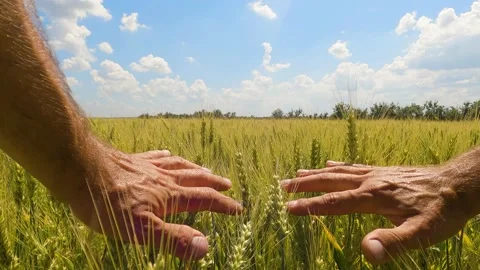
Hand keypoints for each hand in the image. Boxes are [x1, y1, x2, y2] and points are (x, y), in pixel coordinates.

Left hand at [68, 148, 241, 259]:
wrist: (82, 172)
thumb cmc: (110, 204)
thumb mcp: (143, 231)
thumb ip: (175, 239)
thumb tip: (205, 247)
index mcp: (170, 196)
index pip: (204, 200)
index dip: (223, 206)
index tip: (238, 209)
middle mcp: (163, 179)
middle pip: (196, 178)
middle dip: (213, 183)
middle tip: (227, 183)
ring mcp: (148, 167)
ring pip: (179, 166)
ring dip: (195, 168)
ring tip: (204, 169)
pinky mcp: (132, 161)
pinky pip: (154, 156)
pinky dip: (165, 156)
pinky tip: (166, 153)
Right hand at [281, 161, 478, 264]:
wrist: (458, 184)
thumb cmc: (440, 212)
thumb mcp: (421, 233)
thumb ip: (392, 242)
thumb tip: (365, 250)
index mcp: (373, 196)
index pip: (335, 203)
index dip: (311, 206)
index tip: (288, 209)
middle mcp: (370, 181)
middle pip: (331, 181)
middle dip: (305, 185)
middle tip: (284, 186)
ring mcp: (376, 173)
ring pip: (339, 171)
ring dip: (316, 174)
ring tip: (297, 174)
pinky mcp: (383, 171)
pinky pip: (354, 166)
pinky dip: (338, 165)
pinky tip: (329, 163)